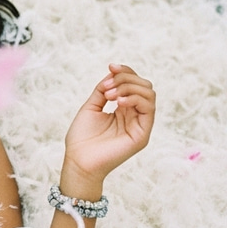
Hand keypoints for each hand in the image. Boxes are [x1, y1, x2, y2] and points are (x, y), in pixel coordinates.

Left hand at [62, 63, 154, 190]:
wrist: (77, 161)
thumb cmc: (81, 138)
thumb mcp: (91, 107)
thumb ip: (103, 90)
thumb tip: (112, 72)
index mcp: (123, 109)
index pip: (133, 83)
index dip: (125, 71)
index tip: (111, 66)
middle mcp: (134, 115)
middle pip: (144, 86)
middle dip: (126, 78)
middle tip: (107, 87)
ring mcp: (140, 125)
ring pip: (149, 94)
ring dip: (129, 88)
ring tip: (109, 96)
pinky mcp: (142, 134)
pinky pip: (148, 110)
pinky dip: (134, 99)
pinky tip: (118, 102)